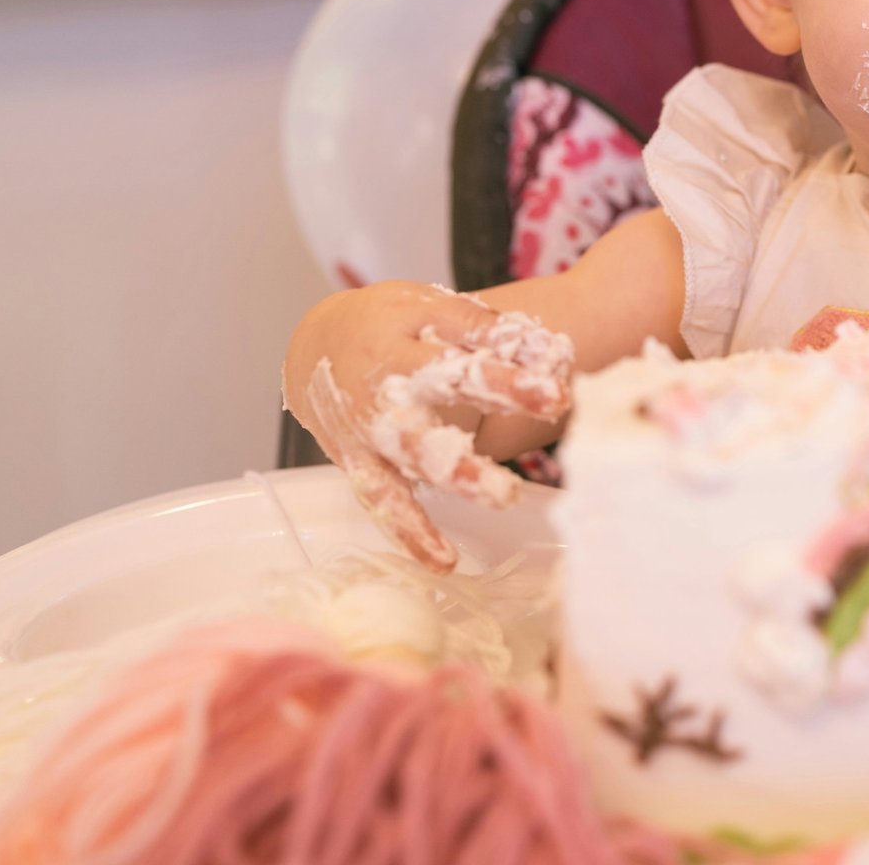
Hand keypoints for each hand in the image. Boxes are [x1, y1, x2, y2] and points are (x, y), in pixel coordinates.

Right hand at [282, 281, 573, 571]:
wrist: (313, 344)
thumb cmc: (382, 323)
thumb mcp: (423, 306)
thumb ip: (476, 326)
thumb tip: (536, 345)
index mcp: (400, 356)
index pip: (460, 371)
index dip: (509, 383)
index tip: (555, 394)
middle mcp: (380, 403)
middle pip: (426, 433)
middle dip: (474, 454)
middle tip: (520, 473)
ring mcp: (367, 440)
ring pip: (407, 471)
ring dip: (452, 487)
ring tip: (500, 501)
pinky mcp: (360, 466)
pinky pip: (383, 503)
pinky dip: (409, 533)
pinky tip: (443, 561)